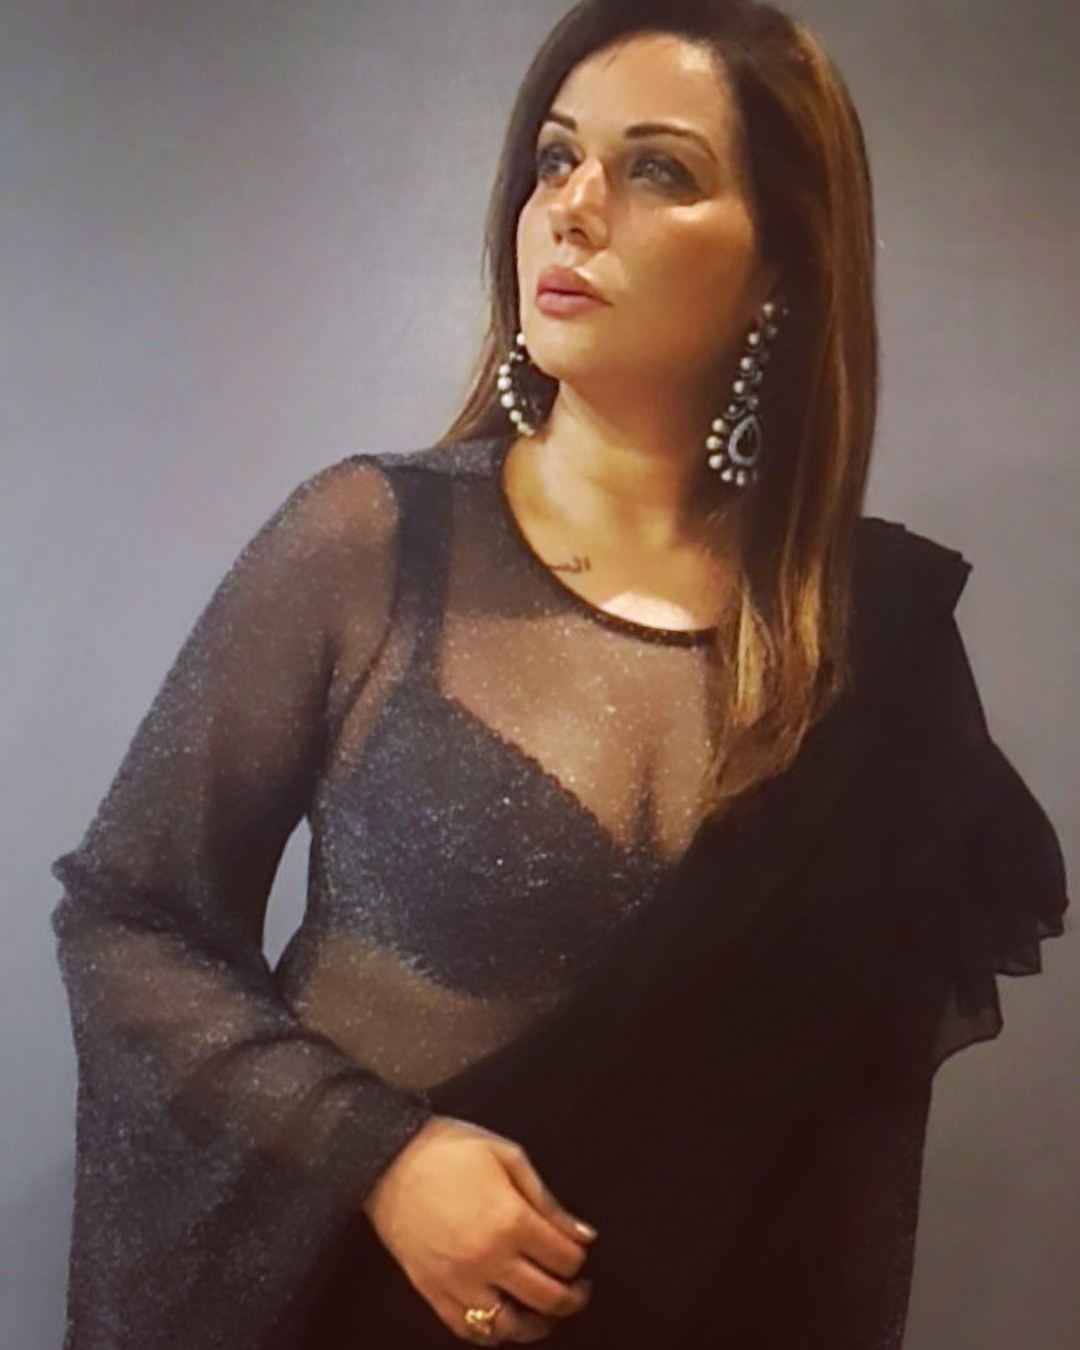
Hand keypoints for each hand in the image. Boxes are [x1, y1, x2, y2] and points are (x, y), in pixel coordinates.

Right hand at [361, 1114, 597, 1342]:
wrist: (388, 1158)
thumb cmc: (449, 1149)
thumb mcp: (507, 1155)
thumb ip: (547, 1199)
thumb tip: (582, 1234)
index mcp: (510, 1220)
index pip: (564, 1258)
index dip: (578, 1257)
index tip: (578, 1250)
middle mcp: (488, 1258)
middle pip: (547, 1298)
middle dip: (572, 1297)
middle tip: (578, 1289)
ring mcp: (458, 1281)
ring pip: (511, 1326)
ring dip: (538, 1325)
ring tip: (547, 1311)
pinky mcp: (432, 1291)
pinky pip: (469, 1330)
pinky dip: (492, 1333)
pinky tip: (504, 1317)